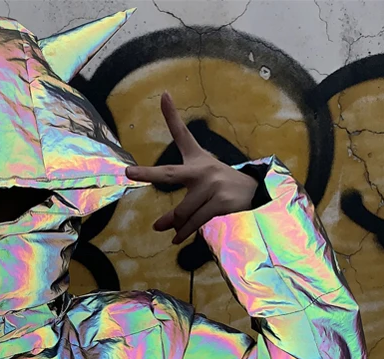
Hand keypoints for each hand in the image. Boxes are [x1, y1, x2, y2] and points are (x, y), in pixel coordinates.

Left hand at [125, 91, 259, 244]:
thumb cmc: (218, 186)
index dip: (172, 115)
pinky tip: (175, 239)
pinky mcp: (219, 202)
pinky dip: (183, 232)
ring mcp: (211, 186)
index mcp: (196, 160)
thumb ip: (175, 206)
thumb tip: (157, 228)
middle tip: (130, 173)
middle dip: (148, 173)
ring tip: (165, 229)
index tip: (163, 96)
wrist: (253, 192)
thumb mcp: (199, 185)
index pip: (182, 134)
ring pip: (181, 211)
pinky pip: (194, 221)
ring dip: (172, 223)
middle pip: (170, 174)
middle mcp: (202, 170)